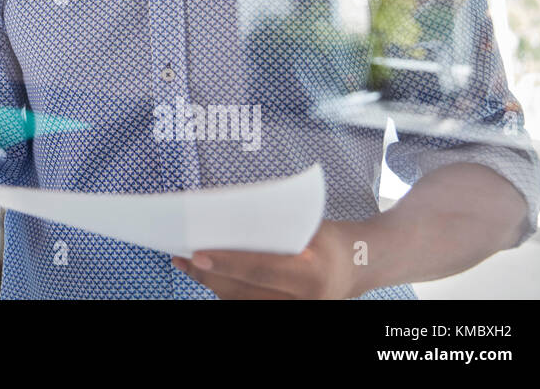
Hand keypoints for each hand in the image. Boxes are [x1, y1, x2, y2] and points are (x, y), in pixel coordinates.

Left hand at [170, 220, 361, 298]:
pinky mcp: (289, 316)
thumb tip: (223, 224)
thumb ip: (272, 230)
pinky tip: (208, 275)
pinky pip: (248, 305)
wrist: (359, 265)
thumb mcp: (307, 227)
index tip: (196, 254)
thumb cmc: (330, 239)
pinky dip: (225, 290)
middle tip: (180, 256)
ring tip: (186, 264)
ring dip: (211, 283)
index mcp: (312, 274)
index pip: (260, 269)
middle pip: (243, 291)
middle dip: (208, 275)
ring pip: (241, 302)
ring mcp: (298, 313)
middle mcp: (305, 301)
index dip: (226, 263)